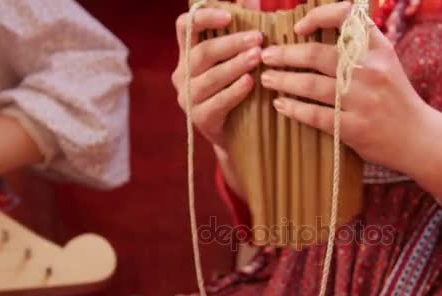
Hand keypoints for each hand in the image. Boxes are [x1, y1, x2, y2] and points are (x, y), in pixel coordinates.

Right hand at [172, 8, 263, 150]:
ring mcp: (188, 98)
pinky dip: (234, 91)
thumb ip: (241, 30)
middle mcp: (183, 75)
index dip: (203, 17)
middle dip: (231, 43)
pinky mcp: (199, 119)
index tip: (228, 15)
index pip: (184, 27)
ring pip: (210, 77)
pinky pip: (217, 102)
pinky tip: (250, 83)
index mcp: (188, 54)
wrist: (235, 137)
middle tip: (257, 38)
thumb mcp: (235, 60)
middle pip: (202, 52)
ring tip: (258, 58)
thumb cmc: (237, 91)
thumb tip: (252, 0)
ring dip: (236, 65)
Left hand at [260, 2, 430, 171]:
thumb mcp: (387, 62)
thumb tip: (319, 32)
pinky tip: (281, 105)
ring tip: (267, 79)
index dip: (318, 16)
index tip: (298, 27)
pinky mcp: (354, 128)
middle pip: (317, 55)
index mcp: (379, 49)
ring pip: (311, 85)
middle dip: (285, 55)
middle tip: (265, 57)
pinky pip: (315, 115)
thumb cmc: (396, 98)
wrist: (419, 137)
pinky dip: (293, 109)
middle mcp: (371, 70)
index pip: (347, 17)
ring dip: (283, 81)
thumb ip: (361, 45)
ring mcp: (362, 100)